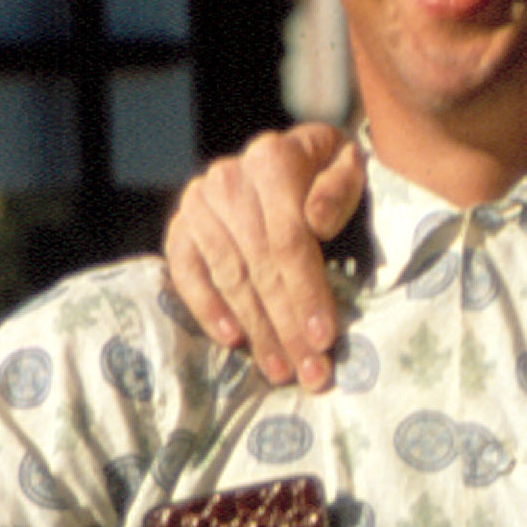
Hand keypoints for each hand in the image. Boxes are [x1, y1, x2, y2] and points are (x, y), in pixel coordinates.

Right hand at [164, 124, 363, 389]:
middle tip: (310, 373)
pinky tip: (232, 341)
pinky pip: (186, 274)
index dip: (307, 292)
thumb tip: (317, 222)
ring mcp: (198, 204)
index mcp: (273, 160)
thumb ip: (340, 188)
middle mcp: (228, 180)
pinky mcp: (180, 227)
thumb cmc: (326, 171)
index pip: (288, 239)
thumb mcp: (347, 166)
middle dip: (286, 326)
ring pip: (229, 277)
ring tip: (281, 370)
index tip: (324, 338)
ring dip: (256, 330)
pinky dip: (207, 308)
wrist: (289, 153)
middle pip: (259, 267)